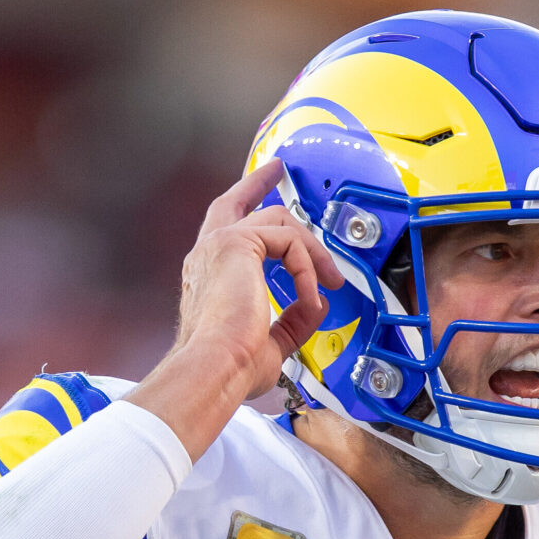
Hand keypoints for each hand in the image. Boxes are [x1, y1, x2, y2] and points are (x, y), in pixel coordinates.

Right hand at [174, 161, 343, 402]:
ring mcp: (219, 244)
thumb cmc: (231, 365)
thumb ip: (292, 321)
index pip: (227, 231)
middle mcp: (208, 254)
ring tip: (331, 278)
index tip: (264, 188)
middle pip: (239, 203)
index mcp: (208, 276)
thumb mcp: (270, 342)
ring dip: (310, 249)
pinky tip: (310, 296)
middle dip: (261, 184)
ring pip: (277, 221)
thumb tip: (316, 305)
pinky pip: (288, 242)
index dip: (247, 205)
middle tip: (279, 171)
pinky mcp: (236, 242)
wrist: (214, 367)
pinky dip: (307, 270)